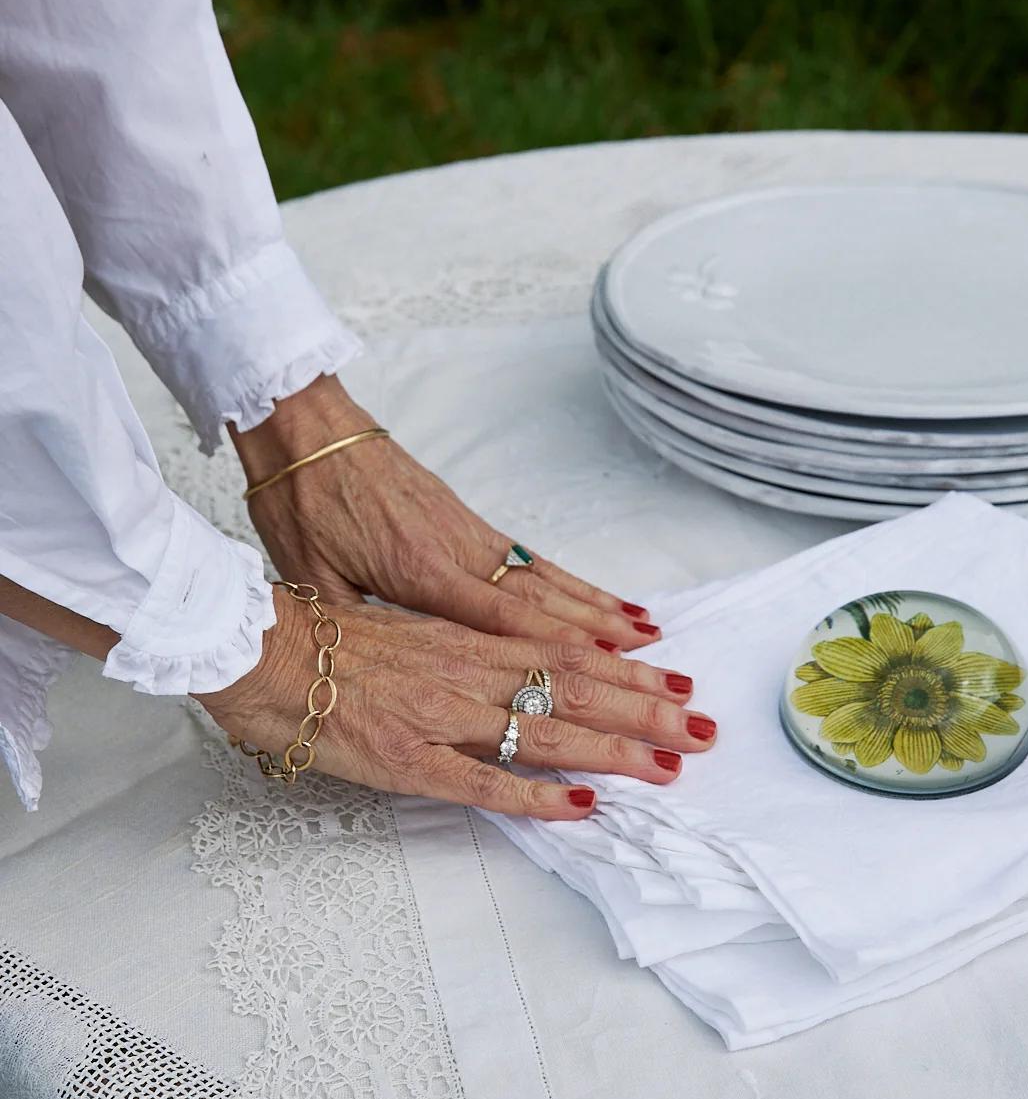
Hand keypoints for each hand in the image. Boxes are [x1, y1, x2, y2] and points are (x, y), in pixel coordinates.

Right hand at [199, 587, 716, 819]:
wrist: (255, 648)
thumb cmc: (320, 634)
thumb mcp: (406, 631)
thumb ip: (459, 651)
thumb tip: (511, 669)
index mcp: (467, 641)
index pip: (568, 655)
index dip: (629, 673)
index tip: (678, 685)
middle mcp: (467, 673)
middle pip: (578, 690)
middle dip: (648, 713)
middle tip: (706, 730)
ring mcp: (440, 716)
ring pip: (547, 730)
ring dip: (616, 750)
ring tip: (671, 765)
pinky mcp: (407, 758)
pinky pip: (483, 780)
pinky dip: (535, 793)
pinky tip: (580, 804)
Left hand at [231, 374, 661, 651]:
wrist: (306, 427)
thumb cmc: (302, 501)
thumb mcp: (309, 576)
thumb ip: (352, 626)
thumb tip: (375, 671)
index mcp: (420, 571)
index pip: (501, 620)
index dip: (555, 648)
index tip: (608, 672)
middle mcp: (458, 551)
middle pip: (544, 602)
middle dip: (602, 639)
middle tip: (653, 662)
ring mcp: (468, 533)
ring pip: (546, 578)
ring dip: (599, 609)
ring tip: (649, 633)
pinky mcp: (466, 520)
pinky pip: (531, 560)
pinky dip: (571, 582)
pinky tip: (596, 598)